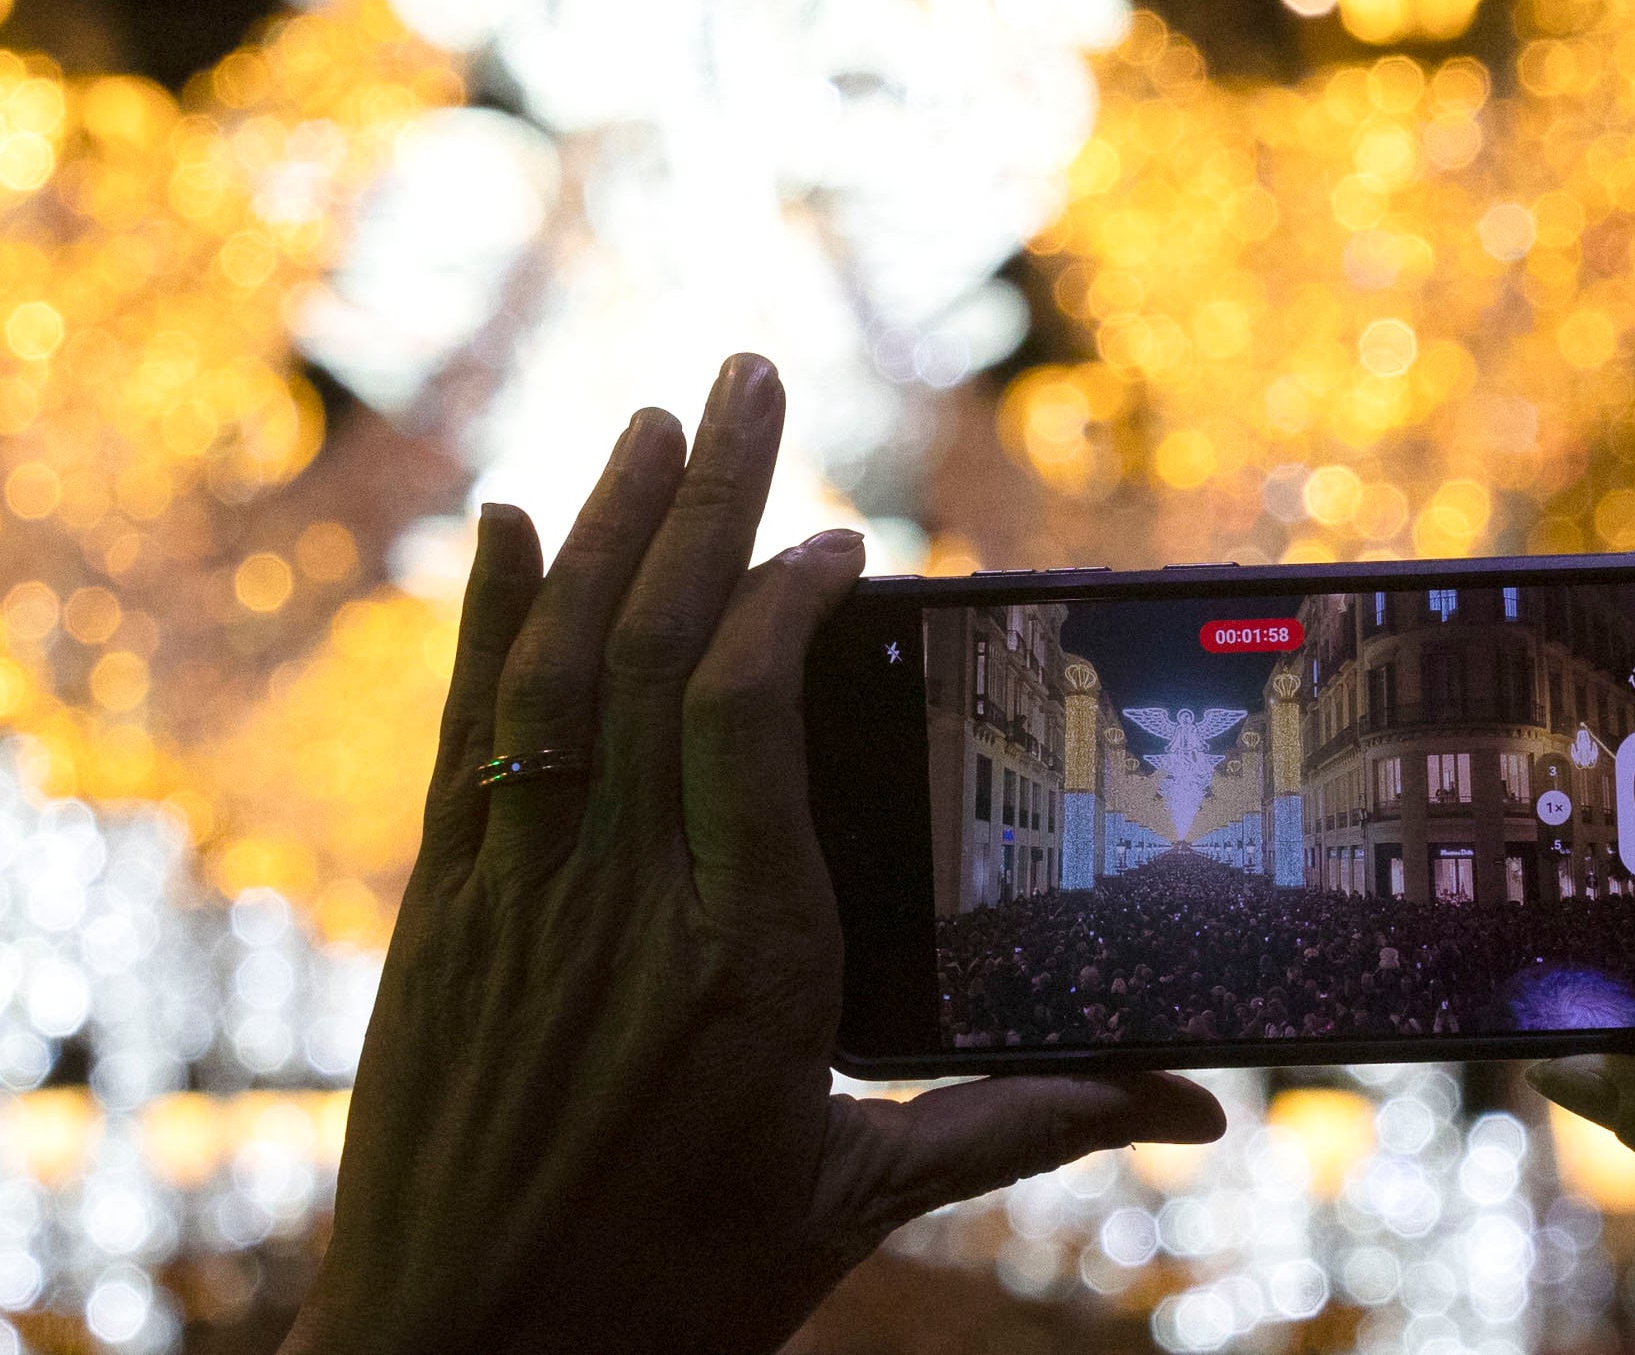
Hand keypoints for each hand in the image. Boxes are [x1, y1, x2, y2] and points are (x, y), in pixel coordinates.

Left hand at [285, 356, 1221, 1354]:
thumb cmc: (670, 1300)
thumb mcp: (857, 1210)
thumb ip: (1022, 1124)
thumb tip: (1198, 1105)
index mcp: (745, 967)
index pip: (749, 720)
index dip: (784, 601)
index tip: (840, 538)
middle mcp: (620, 908)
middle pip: (656, 652)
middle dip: (704, 495)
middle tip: (746, 372)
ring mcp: (512, 903)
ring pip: (553, 671)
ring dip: (600, 527)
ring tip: (650, 418)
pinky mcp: (436, 920)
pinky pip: (460, 739)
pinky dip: (481, 621)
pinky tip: (499, 524)